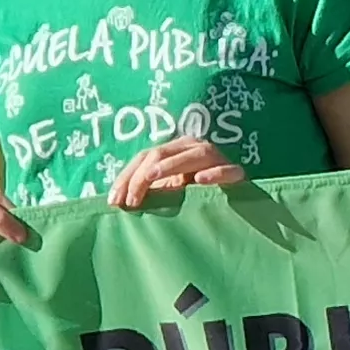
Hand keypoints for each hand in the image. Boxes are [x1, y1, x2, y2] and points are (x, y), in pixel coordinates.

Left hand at [111, 138, 243, 209]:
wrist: (234, 200)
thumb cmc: (195, 197)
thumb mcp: (167, 193)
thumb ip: (148, 192)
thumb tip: (115, 202)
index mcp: (174, 150)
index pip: (144, 157)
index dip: (126, 177)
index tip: (114, 201)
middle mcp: (193, 148)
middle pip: (161, 154)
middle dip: (141, 176)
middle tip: (131, 200)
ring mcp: (216, 158)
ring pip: (192, 156)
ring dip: (170, 165)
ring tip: (151, 177)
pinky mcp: (235, 172)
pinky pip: (226, 170)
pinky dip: (214, 173)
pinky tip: (200, 180)